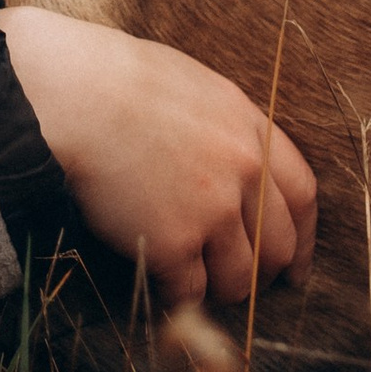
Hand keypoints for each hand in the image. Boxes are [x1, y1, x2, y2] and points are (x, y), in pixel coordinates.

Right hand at [0, 6, 316, 302]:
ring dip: (218, 286)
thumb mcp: (189, 85)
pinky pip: (190, 290)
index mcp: (248, 125)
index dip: (302, 235)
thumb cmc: (112, 78)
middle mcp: (242, 170)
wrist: (68, 92)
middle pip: (278, 244)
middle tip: (242, 281)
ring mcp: (212, 209)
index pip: (302, 194)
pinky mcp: (174, 242)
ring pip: (239, 279)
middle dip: (263, 270)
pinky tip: (158, 280)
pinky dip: (175, 292)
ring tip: (192, 279)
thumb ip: (222, 127)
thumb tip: (230, 166)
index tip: (295, 261)